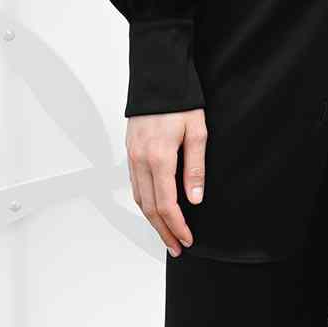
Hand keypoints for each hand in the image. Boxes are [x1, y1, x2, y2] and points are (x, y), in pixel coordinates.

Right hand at [126, 109, 206, 252]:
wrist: (158, 78)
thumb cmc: (180, 102)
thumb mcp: (197, 132)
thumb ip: (195, 168)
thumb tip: (194, 199)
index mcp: (159, 158)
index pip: (166, 204)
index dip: (177, 226)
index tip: (187, 240)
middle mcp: (140, 161)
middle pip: (149, 208)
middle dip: (163, 231)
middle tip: (176, 247)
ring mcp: (132, 157)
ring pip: (139, 199)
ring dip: (152, 220)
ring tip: (167, 235)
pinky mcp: (130, 152)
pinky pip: (135, 185)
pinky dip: (145, 203)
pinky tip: (155, 210)